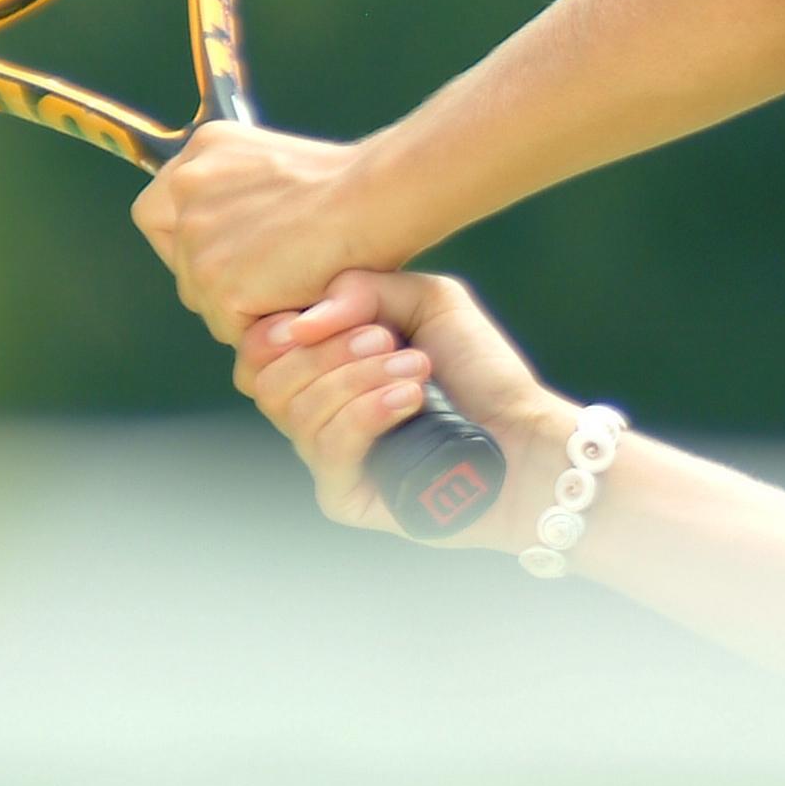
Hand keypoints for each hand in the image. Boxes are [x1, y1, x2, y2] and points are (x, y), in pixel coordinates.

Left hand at [134, 123, 389, 337]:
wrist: (377, 197)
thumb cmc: (354, 190)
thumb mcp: (278, 169)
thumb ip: (240, 195)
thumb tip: (232, 245)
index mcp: (203, 150)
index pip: (160, 212)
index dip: (193, 243)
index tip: (237, 254)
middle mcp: (187, 187)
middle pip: (181, 261)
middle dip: (221, 279)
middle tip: (275, 278)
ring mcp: (196, 235)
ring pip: (203, 299)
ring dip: (244, 305)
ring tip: (295, 287)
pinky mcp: (216, 280)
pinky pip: (230, 327)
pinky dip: (265, 326)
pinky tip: (300, 303)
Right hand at [236, 269, 567, 546]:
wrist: (527, 437)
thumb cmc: (482, 370)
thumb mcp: (431, 302)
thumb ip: (365, 289)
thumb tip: (302, 320)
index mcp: (324, 367)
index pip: (257, 354)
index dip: (271, 334)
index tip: (313, 317)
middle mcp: (318, 413)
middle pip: (269, 382)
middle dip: (329, 351)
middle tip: (388, 339)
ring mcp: (329, 458)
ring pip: (299, 413)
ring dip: (358, 379)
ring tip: (418, 369)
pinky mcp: (347, 496)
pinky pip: (328, 451)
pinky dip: (366, 414)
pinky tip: (410, 399)